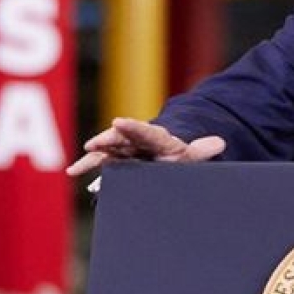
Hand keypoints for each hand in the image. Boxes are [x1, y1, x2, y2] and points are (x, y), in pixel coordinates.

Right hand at [65, 118, 225, 177]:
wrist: (166, 152)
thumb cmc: (179, 155)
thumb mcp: (193, 154)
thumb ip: (202, 150)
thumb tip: (220, 143)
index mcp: (157, 137)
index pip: (145, 131)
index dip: (132, 127)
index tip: (117, 122)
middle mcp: (137, 140)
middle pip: (121, 139)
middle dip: (107, 140)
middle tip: (93, 144)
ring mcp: (124, 148)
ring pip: (106, 150)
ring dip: (93, 156)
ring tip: (77, 165)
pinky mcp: (116, 158)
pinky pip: (100, 161)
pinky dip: (88, 165)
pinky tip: (73, 171)